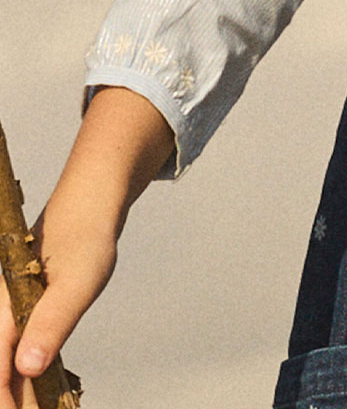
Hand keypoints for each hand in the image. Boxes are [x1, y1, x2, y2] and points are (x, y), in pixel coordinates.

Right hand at [0, 205, 114, 408]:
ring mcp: (15, 313)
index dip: (5, 402)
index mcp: (6, 310)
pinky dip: (31, 376)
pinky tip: (44, 391)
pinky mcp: (29, 312)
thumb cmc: (87, 238)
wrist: (93, 202)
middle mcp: (3, 314)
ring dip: (21, 393)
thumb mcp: (77, 283)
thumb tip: (26, 368)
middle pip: (1, 371)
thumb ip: (52, 323)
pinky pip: (24, 351)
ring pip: (11, 364)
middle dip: (13, 401)